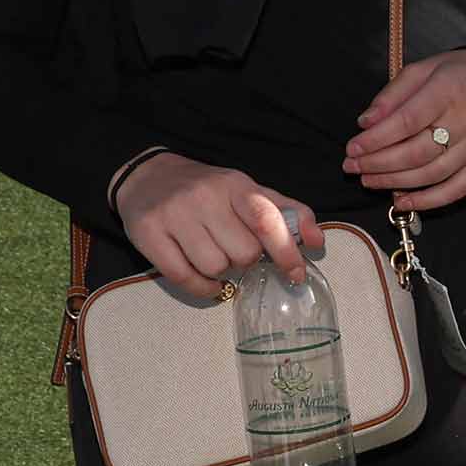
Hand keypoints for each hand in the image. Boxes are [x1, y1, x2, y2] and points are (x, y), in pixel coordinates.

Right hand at [113, 151, 323, 300]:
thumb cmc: (208, 190)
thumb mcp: (247, 191)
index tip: (297, 274)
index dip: (287, 251)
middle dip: (247, 261)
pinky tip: (206, 280)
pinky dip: (201, 288)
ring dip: (222, 273)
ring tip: (216, 258)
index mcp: (235, 185)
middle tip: (237, 252)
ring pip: (215, 267)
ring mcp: (175, 216)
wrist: (149, 177)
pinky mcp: (149, 234)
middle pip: (243, 252)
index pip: (267, 219)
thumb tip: (317, 241)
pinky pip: (184, 278)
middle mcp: (205, 197)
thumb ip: (287, 212)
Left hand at [343, 49, 465, 211]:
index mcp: (448, 90)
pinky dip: (428, 201)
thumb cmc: (458, 73)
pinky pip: (458, 189)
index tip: (352, 148)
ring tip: (370, 180)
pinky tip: (403, 201)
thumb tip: (366, 123)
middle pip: (417, 152)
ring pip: (433, 174)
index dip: (376, 139)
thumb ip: (393, 94)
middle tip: (352, 167)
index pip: (407, 122)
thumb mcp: (423, 69)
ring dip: (396, 183)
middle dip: (379, 163)